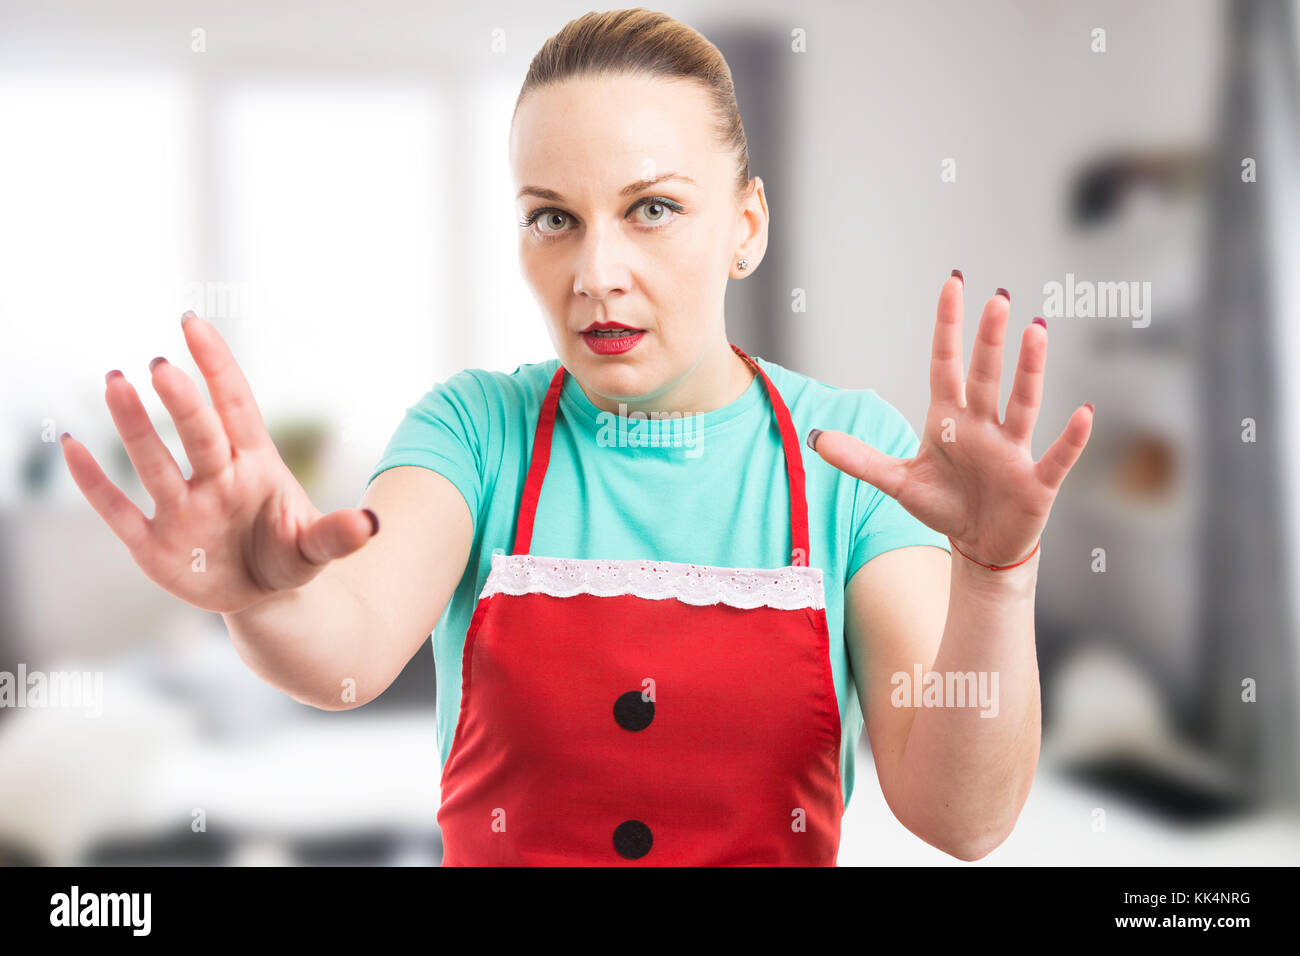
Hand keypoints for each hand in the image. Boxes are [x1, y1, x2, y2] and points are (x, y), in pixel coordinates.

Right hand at [61, 312, 378, 614]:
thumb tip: (372, 522)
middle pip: (199, 431)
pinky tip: (69, 443)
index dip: (217, 366)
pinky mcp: (154, 544)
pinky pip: (117, 508)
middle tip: (159, 366)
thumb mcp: (317, 549)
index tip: (193, 323)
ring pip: (153, 460)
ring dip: (133, 424)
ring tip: (114, 381)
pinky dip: (94, 480)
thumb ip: (339, 535)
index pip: (236, 406)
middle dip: (182, 401)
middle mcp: (214, 477)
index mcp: (255, 466)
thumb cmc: (291, 554)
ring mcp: (182, 507)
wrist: (268, 597)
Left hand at [807, 273, 1092, 567]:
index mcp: (950, 420)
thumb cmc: (943, 505)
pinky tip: (1085, 411)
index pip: (946, 364)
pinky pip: (1057, 456)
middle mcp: (984, 426)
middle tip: (998, 298)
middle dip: (990, 340)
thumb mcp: (897, 482)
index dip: (948, 326)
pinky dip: (1072, 437)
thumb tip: (815, 438)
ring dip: (1030, 369)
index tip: (953, 284)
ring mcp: (1012, 451)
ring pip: (1022, 403)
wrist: (978, 545)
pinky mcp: (1036, 482)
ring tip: (1036, 330)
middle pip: (985, 376)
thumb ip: (859, 459)